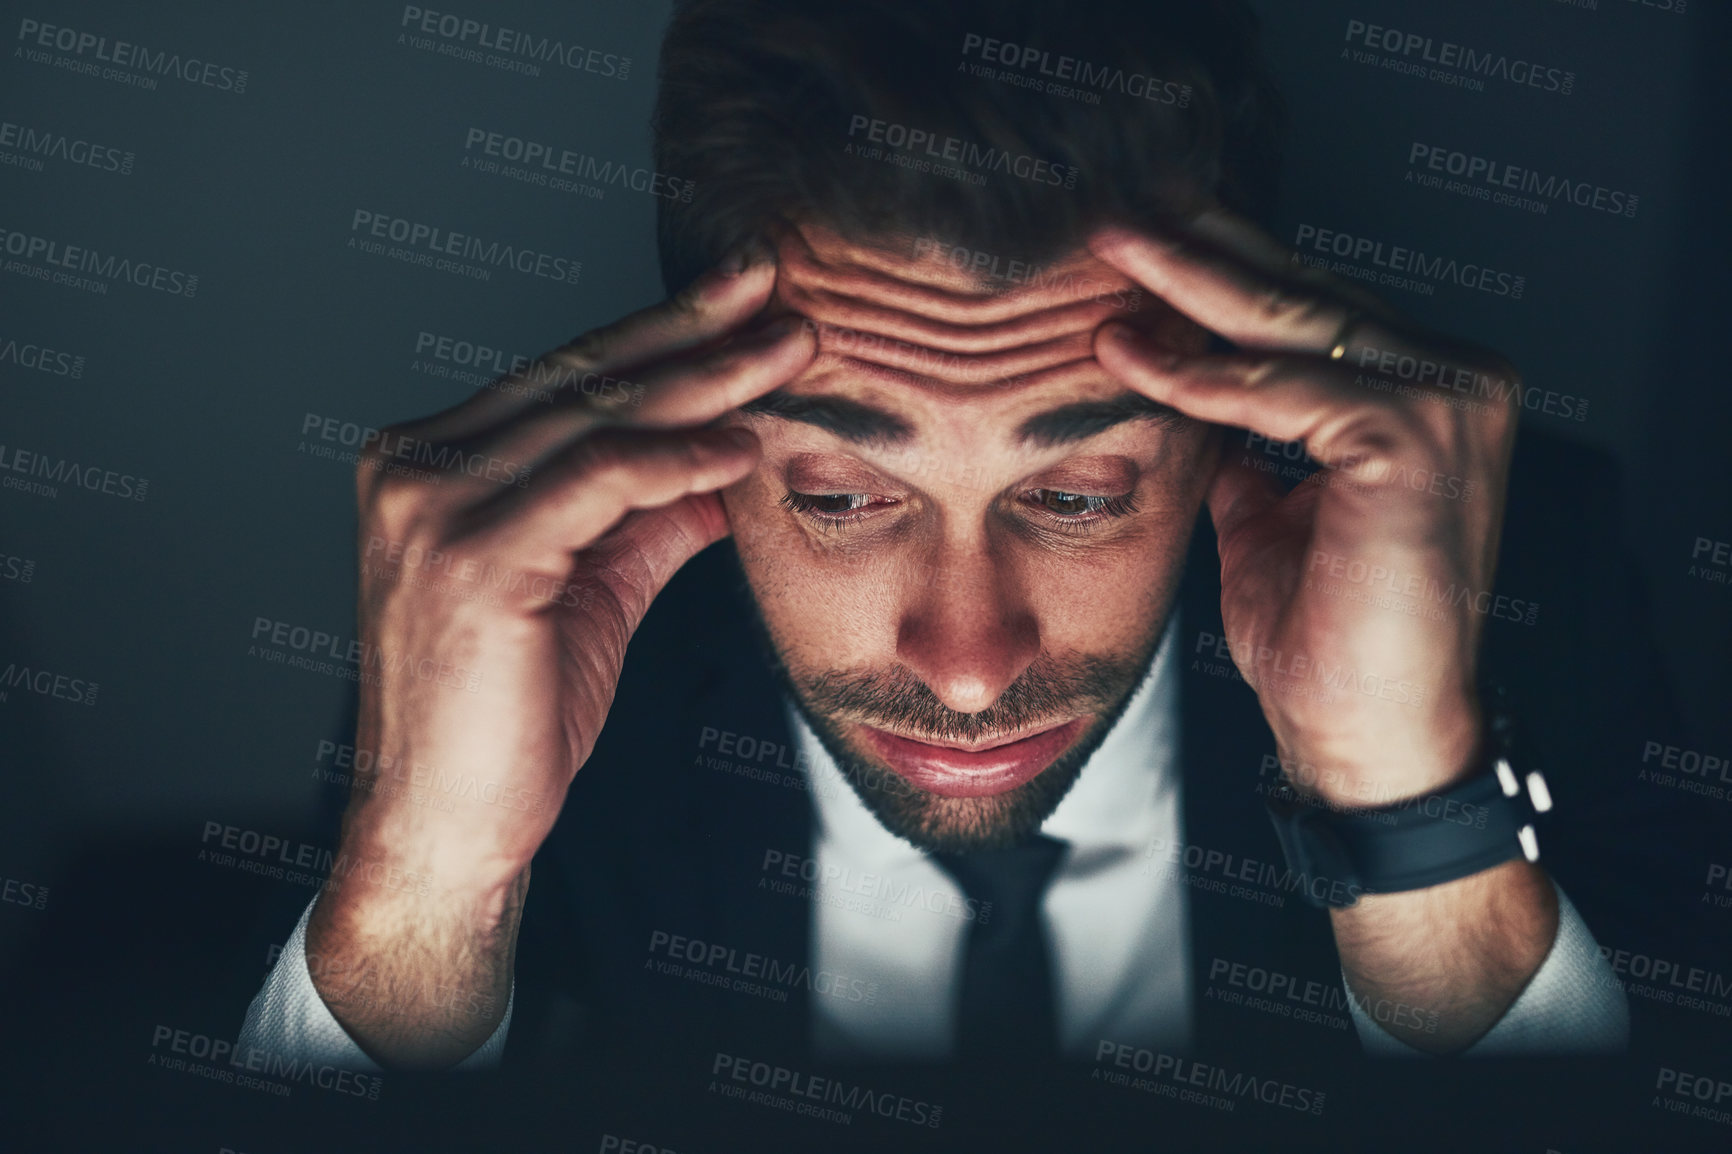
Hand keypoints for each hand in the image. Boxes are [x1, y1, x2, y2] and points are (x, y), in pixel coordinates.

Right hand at [305, 248, 813, 1066]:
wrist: (448, 830)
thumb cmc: (511, 717)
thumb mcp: (593, 588)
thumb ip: (648, 515)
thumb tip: (730, 455)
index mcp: (429, 465)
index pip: (565, 377)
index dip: (658, 334)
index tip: (738, 300)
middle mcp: (414, 469)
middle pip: (582, 378)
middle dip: (690, 329)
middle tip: (774, 284)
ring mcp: (431, 509)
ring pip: (596, 418)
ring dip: (705, 380)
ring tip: (788, 351)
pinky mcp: (471, 560)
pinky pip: (599, 481)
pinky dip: (680, 459)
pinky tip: (743, 446)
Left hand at [1089, 210, 1518, 807]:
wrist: (1365, 733)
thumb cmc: (1322, 636)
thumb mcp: (1265, 518)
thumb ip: (1244, 450)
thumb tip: (1187, 397)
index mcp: (1425, 393)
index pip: (1308, 309)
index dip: (1218, 273)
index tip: (1137, 247)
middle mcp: (1452, 381)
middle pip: (1300, 294)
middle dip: (1196, 251)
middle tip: (1111, 216)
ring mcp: (1444, 405)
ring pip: (1290, 322)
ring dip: (1187, 287)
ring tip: (1107, 254)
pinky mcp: (1412, 442)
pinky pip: (1282, 391)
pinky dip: (1202, 378)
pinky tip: (1132, 360)